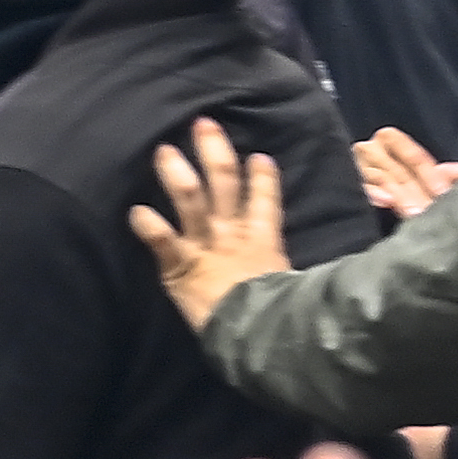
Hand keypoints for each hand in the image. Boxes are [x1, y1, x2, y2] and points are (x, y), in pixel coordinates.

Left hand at [130, 117, 299, 334]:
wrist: (262, 334)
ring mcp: (206, 246)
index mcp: (263, 240)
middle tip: (202, 124)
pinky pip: (163, 240)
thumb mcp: (293, 287)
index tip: (260, 157)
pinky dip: (148, 225)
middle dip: (214, 152)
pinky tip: (135, 212)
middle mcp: (233, 235)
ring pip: (192, 200)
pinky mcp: (182, 265)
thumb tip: (322, 283)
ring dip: (177, 173)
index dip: (263, 178)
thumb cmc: (279, 316)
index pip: (266, 201)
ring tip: (164, 151)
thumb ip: (293, 275)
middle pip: (225, 183)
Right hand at [353, 125, 457, 218]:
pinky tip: (386, 201)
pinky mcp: (346, 183)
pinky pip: (360, 187)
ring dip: (400, 195)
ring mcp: (356, 166)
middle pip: (398, 170)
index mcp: (389, 140)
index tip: (443, 191)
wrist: (361, 194)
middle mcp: (370, 149)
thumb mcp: (421, 175)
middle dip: (416, 190)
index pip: (414, 156)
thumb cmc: (399, 180)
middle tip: (430, 209)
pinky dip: (373, 193)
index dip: (431, 174)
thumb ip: (439, 174)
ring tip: (413, 211)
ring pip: (381, 179)